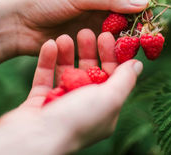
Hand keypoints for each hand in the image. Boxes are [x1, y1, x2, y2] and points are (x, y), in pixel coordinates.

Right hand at [0, 29, 142, 152]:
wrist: (32, 139)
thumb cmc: (76, 119)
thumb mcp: (109, 98)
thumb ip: (125, 80)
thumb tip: (138, 64)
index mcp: (104, 110)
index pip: (113, 77)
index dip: (112, 55)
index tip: (108, 36)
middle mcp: (84, 108)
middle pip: (89, 72)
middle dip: (89, 51)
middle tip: (86, 31)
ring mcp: (60, 105)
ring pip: (66, 72)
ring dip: (67, 53)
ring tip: (64, 35)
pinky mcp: (38, 102)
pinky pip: (44, 77)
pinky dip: (47, 60)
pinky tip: (49, 43)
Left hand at [9, 0, 148, 54]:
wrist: (17, 26)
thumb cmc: (44, 3)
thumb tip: (143, 2)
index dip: (143, 8)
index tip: (154, 19)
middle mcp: (101, 9)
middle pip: (128, 18)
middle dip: (139, 27)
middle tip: (149, 39)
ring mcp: (95, 28)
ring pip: (120, 35)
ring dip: (128, 41)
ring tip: (136, 49)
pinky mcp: (88, 46)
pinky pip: (107, 49)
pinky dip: (116, 53)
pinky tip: (121, 58)